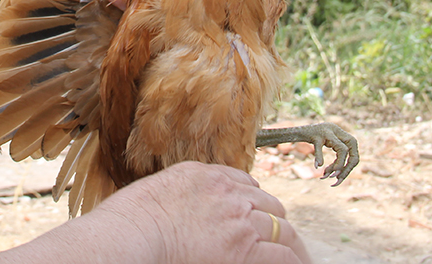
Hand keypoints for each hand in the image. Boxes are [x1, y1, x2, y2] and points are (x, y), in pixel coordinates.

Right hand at [92, 162, 311, 263]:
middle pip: (267, 204)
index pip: (246, 184)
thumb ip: (186, 192)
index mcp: (208, 175)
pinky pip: (283, 256)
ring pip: (281, 228)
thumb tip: (189, 208)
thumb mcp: (163, 189)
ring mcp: (240, 220)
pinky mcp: (245, 249)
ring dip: (287, 243)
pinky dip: (293, 261)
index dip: (253, 202)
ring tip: (295, 258)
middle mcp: (230, 193)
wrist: (135, 232)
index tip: (254, 216)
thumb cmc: (136, 218)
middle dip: (273, 220)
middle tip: (278, 240)